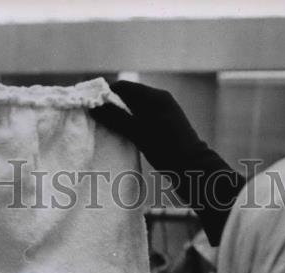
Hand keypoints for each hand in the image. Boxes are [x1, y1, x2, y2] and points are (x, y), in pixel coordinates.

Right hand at [89, 81, 244, 244]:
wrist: (197, 173)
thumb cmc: (169, 151)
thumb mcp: (140, 134)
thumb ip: (117, 119)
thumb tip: (94, 106)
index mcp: (156, 97)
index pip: (123, 87)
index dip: (104, 94)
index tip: (87, 105)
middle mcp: (160, 102)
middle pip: (128, 98)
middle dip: (109, 106)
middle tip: (91, 118)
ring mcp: (163, 116)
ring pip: (133, 111)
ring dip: (118, 118)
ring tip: (101, 128)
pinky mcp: (163, 131)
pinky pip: (141, 122)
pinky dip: (128, 127)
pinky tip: (119, 137)